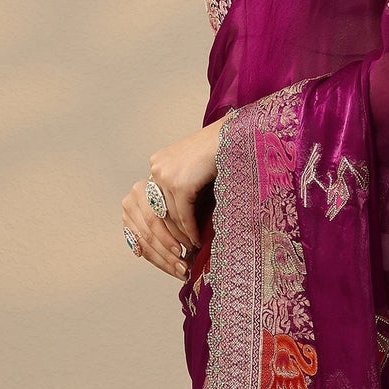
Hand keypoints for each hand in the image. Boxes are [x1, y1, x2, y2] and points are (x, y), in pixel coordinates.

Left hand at [122, 120, 223, 279]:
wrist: (234, 136)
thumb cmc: (222, 152)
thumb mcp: (195, 170)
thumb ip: (184, 188)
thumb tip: (182, 219)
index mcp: (158, 164)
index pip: (154, 202)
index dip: (162, 224)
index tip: (171, 241)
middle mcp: (157, 168)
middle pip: (158, 211)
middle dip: (169, 234)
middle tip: (180, 252)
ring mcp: (166, 176)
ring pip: (171, 216)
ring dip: (181, 236)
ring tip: (192, 248)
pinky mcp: (180, 184)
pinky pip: (183, 215)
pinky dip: (190, 230)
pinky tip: (198, 240)